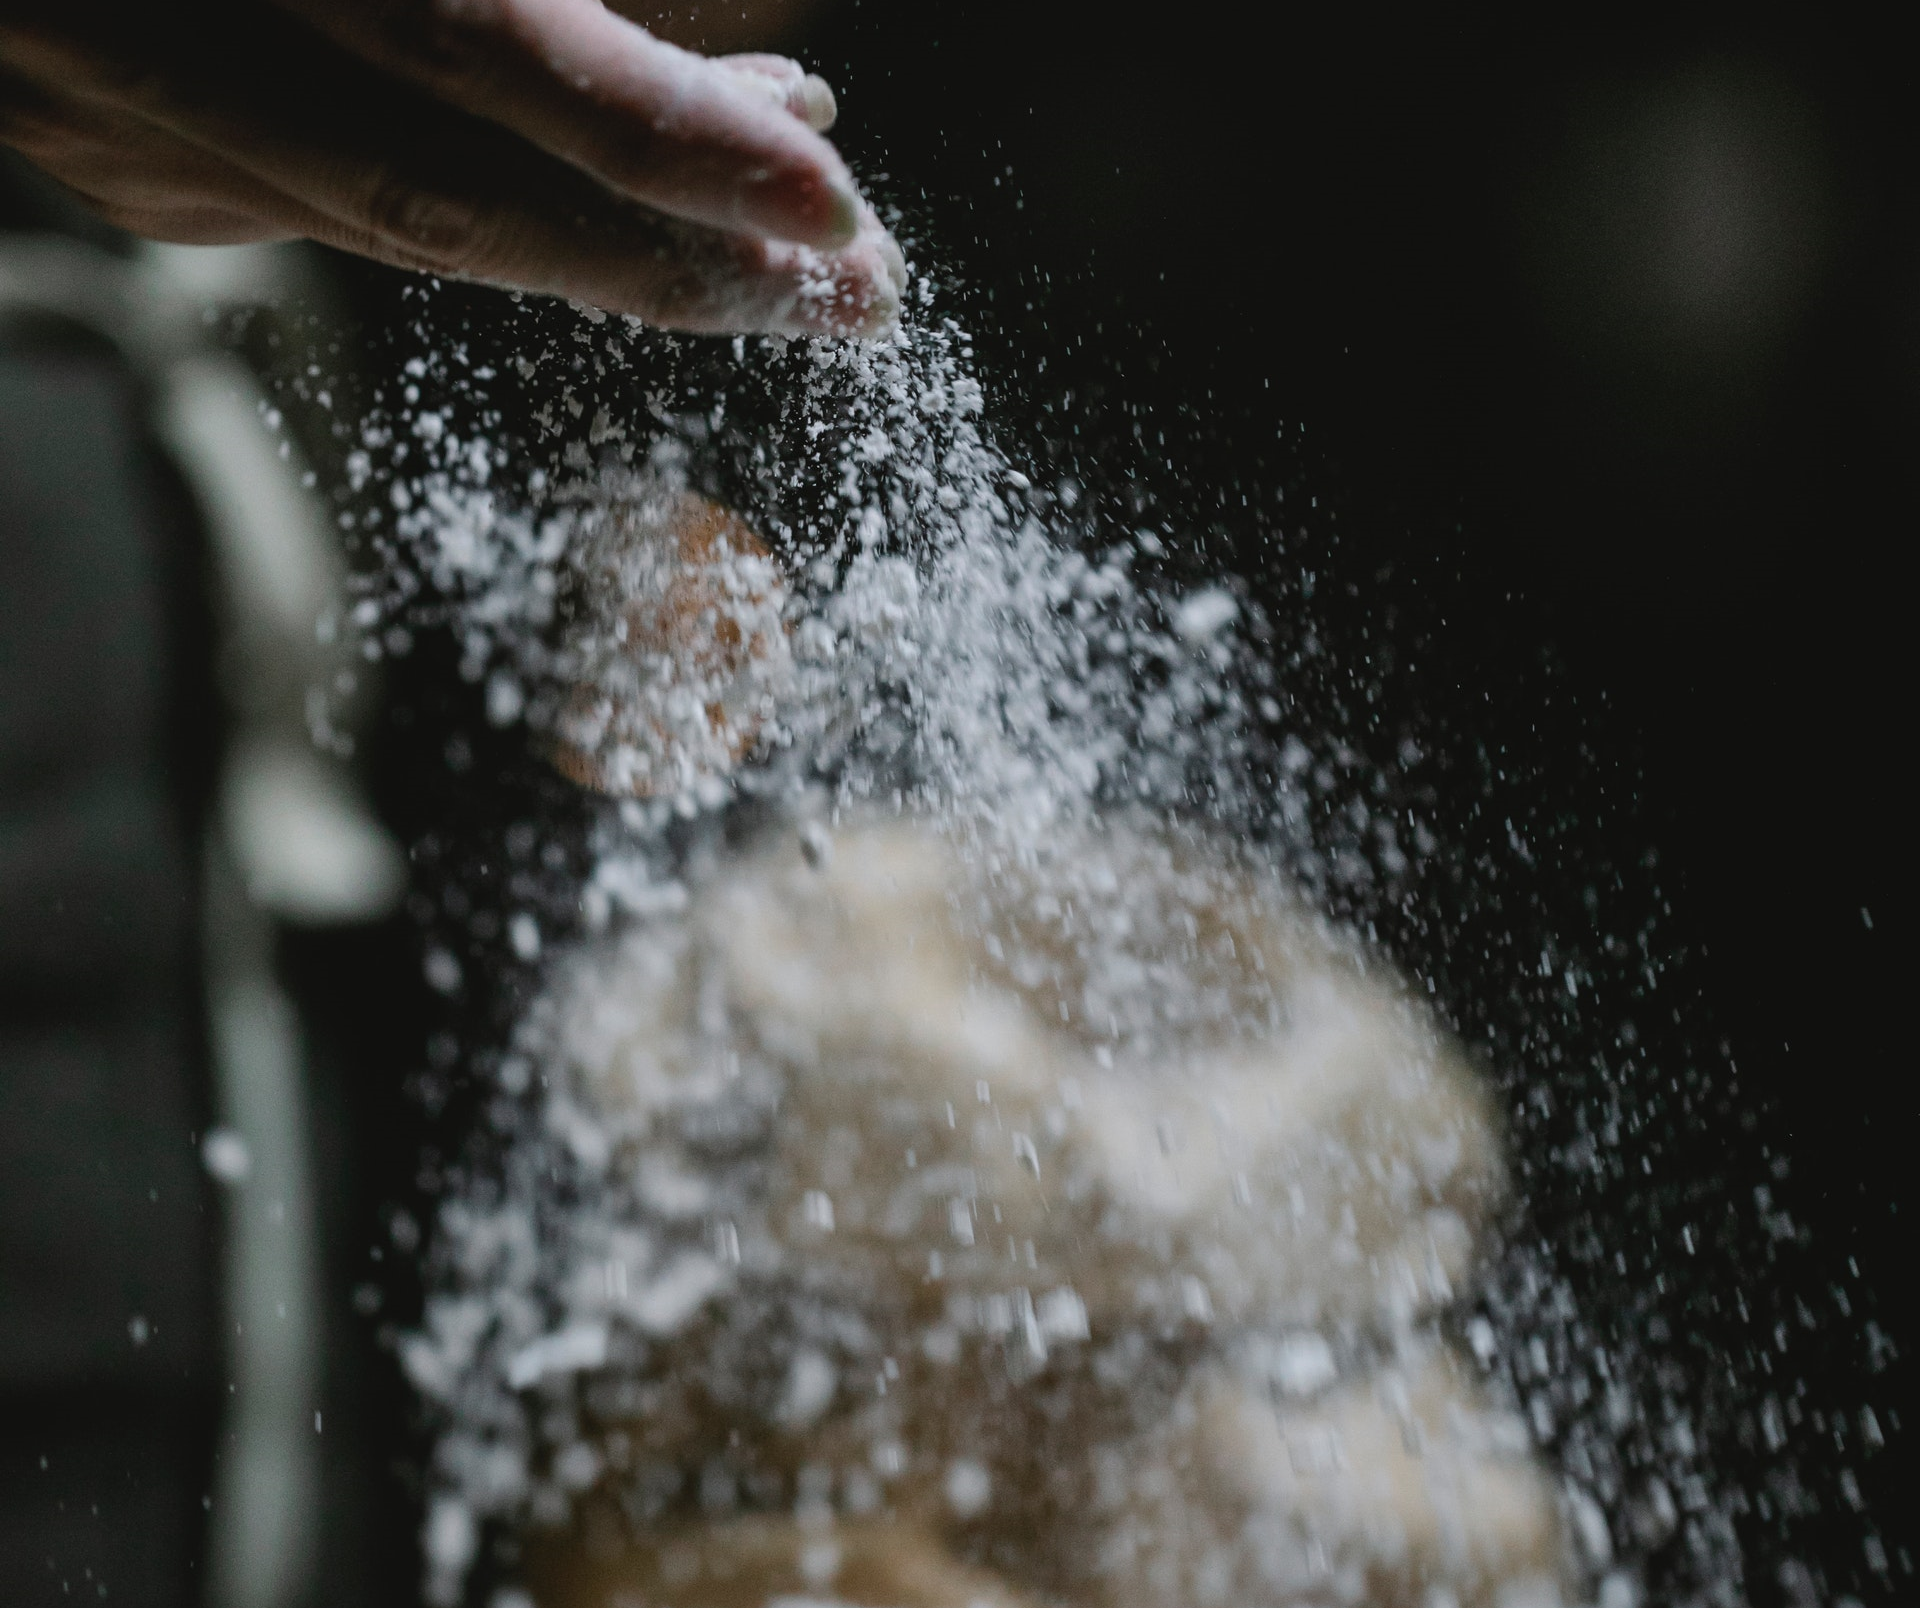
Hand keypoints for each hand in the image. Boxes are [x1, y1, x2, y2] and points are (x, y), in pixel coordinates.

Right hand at [0, 0, 901, 335]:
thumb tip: (720, 64)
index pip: (489, 46)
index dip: (670, 136)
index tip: (832, 203)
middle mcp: (175, 40)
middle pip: (466, 199)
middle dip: (683, 265)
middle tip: (859, 297)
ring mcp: (141, 122)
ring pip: (412, 223)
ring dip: (611, 256)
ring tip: (784, 269)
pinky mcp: (138, 164)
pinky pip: (353, 208)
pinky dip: (509, 216)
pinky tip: (619, 211)